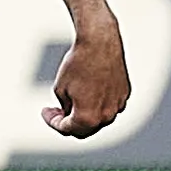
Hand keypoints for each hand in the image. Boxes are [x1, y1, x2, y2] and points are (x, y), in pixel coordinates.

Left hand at [44, 15, 128, 137]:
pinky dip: (98, 104)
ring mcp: (118, 105)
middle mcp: (106, 116)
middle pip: (85, 130)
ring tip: (72, 101)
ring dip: (85, 115)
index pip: (66, 129)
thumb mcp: (61, 88)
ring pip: (99, 118)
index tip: (46, 111)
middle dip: (69, 123)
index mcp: (88, 118)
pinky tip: (88, 91)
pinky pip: (109, 105)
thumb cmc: (77, 63)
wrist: (99, 41)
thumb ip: (66, 109)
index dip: (52, 122)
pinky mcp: (124, 93)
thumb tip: (71, 115)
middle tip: (57, 112)